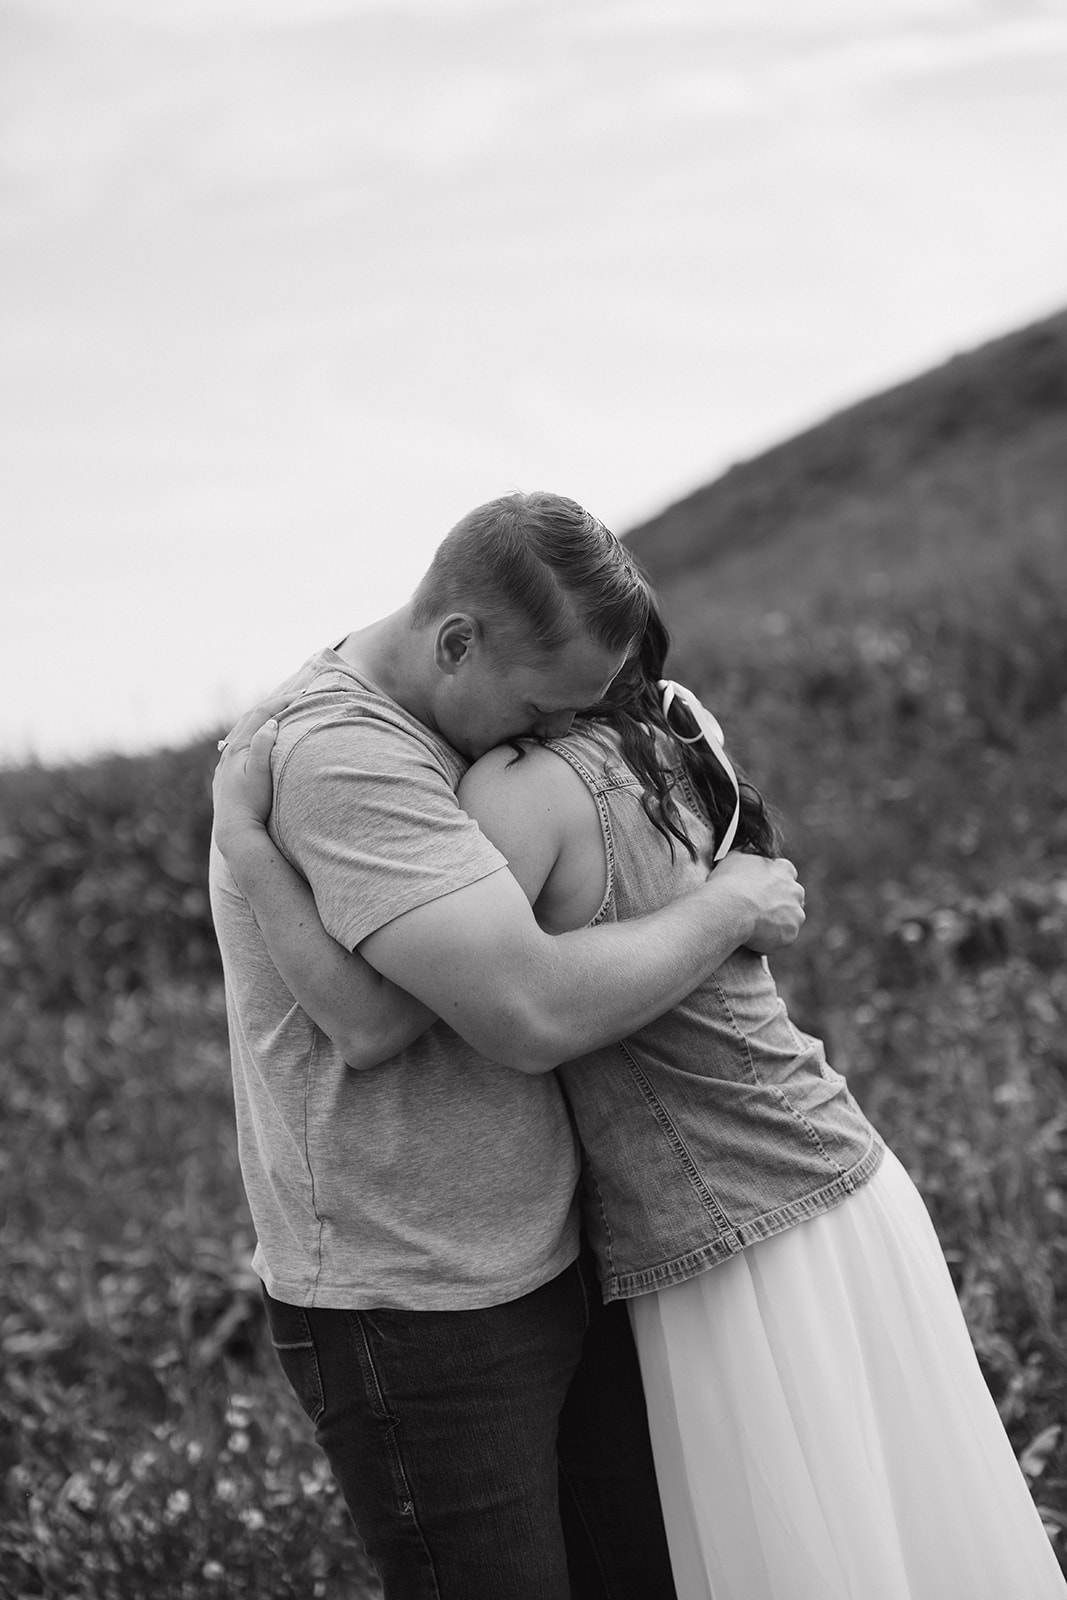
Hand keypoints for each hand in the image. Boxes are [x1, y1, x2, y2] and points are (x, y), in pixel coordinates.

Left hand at [212, 693, 288, 851]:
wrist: (234, 829)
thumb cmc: (251, 803)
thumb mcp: (260, 773)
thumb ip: (263, 746)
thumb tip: (272, 723)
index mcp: (239, 747)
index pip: (262, 714)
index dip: (281, 701)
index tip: (301, 694)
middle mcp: (229, 751)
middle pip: (250, 718)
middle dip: (272, 705)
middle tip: (293, 698)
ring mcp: (226, 763)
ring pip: (243, 731)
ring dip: (260, 720)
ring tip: (277, 715)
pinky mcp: (226, 775)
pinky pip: (239, 745)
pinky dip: (251, 735)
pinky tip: (256, 742)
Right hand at [710, 852, 805, 952]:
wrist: (730, 908)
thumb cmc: (728, 883)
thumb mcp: (733, 859)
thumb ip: (745, 856)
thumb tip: (743, 853)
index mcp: (783, 869)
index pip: (785, 873)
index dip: (772, 882)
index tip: (760, 890)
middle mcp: (795, 890)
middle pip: (791, 897)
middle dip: (779, 903)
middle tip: (758, 910)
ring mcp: (796, 912)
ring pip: (789, 919)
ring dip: (777, 922)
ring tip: (754, 927)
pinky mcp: (791, 932)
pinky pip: (783, 937)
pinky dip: (772, 938)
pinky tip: (755, 937)